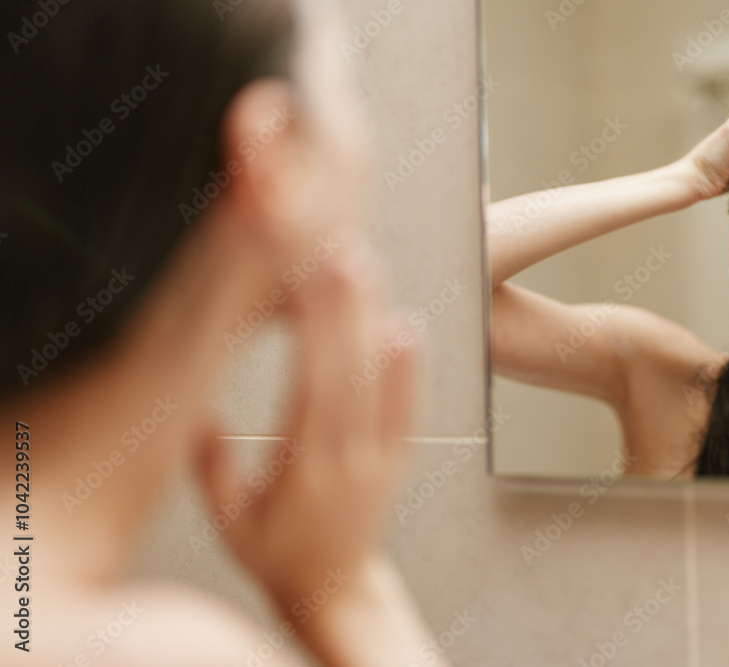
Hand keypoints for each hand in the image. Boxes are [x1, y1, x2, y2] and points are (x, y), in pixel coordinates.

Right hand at [196, 240, 417, 608]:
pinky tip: (407, 326)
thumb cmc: (275, 555)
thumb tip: (195, 411)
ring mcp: (379, 458)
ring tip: (368, 268)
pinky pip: (408, 410)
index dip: (314, 333)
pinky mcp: (397, 459)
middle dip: (347, 309)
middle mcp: (348, 459)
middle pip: (350, 374)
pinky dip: (411, 368)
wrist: (334, 590)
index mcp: (303, 471)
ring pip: (381, 383)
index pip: (312, 389)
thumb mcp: (229, 523)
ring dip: (375, 321)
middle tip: (342, 251)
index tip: (308, 282)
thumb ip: (213, 469)